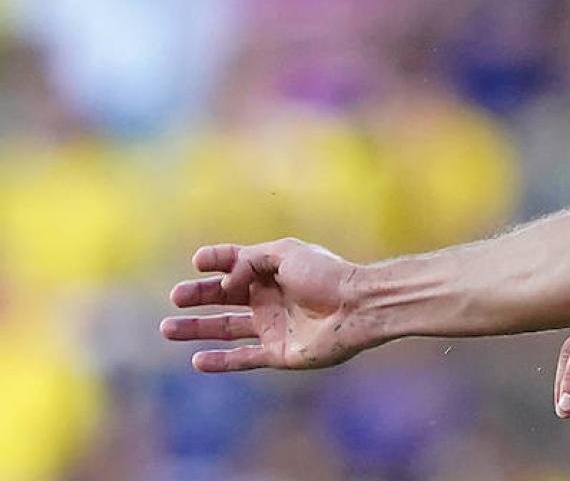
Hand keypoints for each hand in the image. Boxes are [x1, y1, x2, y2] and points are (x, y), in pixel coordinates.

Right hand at [160, 239, 370, 371]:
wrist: (357, 308)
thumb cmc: (325, 275)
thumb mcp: (285, 253)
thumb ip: (248, 263)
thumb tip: (225, 285)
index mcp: (275, 270)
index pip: (239, 263)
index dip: (217, 260)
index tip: (198, 261)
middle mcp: (271, 297)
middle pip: (226, 297)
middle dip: (199, 295)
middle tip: (175, 296)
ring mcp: (274, 326)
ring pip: (227, 328)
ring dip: (197, 328)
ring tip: (167, 328)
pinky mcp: (278, 352)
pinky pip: (243, 358)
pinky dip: (221, 361)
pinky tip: (197, 359)